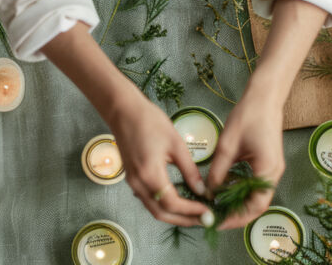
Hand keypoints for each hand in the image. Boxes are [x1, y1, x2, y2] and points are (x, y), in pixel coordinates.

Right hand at [106, 90, 210, 226]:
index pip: (173, 204)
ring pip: (154, 209)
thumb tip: (201, 190)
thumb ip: (189, 170)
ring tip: (194, 213)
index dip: (191, 211)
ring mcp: (133, 182)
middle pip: (162, 213)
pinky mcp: (132, 178)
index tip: (208, 212)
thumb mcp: (176, 144)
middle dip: (184, 220)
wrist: (124, 111)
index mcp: (150, 174)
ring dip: (174, 215)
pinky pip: (148, 199)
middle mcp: (139, 184)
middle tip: (203, 220)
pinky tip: (178, 200)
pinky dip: (164, 205)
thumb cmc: (150, 121)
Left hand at [205, 91, 284, 229]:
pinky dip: (242, 191)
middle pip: (257, 204)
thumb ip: (218, 171)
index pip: (254, 206)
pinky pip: (256, 184)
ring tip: (217, 206)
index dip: (236, 217)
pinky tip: (226, 189)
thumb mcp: (227, 146)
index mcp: (267, 170)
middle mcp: (274, 173)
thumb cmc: (247, 116)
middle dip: (237, 213)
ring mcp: (273, 168)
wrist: (265, 96)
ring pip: (257, 195)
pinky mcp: (268, 162)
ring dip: (239, 203)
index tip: (217, 221)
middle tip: (215, 217)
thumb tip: (208, 192)